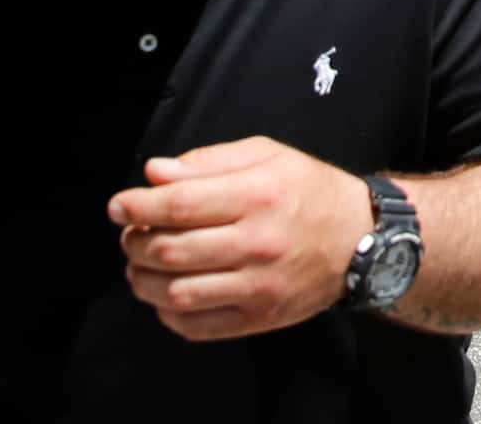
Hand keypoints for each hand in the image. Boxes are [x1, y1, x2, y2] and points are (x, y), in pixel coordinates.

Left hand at [109, 137, 371, 341]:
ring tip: (140, 266)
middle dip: (134, 243)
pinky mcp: (259, 317)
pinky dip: (168, 313)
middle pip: (170, 250)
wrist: (362, 239)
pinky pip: (197, 325)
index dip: (137, 207)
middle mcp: (257, 242)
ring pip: (177, 292)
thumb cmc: (310, 191)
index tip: (118, 207)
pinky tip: (167, 294)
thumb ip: (208, 162)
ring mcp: (258, 285)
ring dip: (143, 280)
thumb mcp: (266, 155)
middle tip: (130, 235)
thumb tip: (154, 174)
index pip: (179, 205)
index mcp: (257, 195)